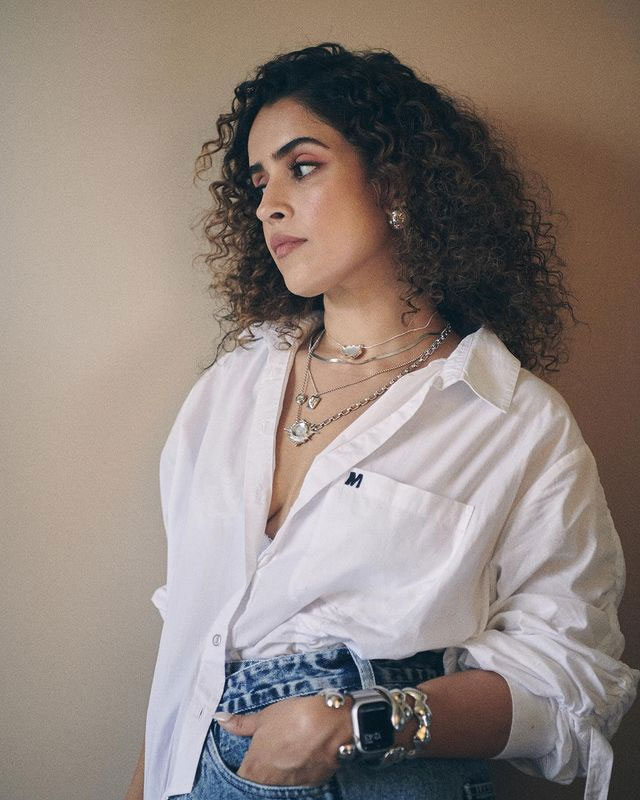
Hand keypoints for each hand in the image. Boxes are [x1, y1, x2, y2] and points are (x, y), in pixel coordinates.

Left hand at [216, 694, 352, 785]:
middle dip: (263, 771)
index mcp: (253, 769)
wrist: (328, 725)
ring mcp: (291, 787)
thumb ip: (241, 724)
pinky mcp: (311, 785)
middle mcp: (270, 784)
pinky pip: (299, 782)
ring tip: (288, 752)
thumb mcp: (264, 717)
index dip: (244, 768)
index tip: (249, 758)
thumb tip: (221, 720)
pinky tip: (304, 756)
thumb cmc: (293, 718)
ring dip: (281, 772)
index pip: (240, 778)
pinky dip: (299, 772)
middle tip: (271, 753)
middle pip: (260, 783)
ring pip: (279, 784)